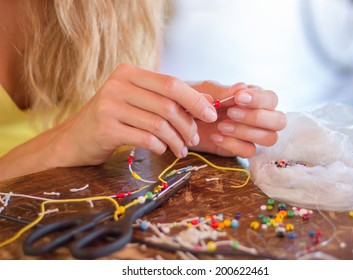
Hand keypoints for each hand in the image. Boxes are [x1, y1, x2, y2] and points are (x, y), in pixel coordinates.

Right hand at [51, 64, 217, 166]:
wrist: (74, 140)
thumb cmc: (113, 119)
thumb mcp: (136, 101)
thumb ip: (165, 99)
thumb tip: (207, 103)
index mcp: (128, 72)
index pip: (171, 83)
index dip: (196, 100)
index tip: (212, 116)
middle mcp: (117, 84)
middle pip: (168, 104)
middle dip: (188, 125)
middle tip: (195, 139)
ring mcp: (109, 106)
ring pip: (159, 124)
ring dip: (177, 140)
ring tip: (181, 150)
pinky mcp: (105, 128)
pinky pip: (146, 138)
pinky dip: (160, 147)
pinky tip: (162, 150)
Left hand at [189, 81, 286, 157]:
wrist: (180, 117)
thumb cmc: (196, 99)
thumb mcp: (206, 90)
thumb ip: (223, 90)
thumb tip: (242, 87)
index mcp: (254, 97)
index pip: (272, 99)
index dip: (259, 100)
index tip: (239, 98)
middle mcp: (258, 116)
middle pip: (279, 121)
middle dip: (257, 117)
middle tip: (231, 113)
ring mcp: (251, 134)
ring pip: (269, 138)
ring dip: (246, 132)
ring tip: (221, 126)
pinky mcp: (241, 148)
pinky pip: (250, 151)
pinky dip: (233, 145)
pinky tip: (216, 136)